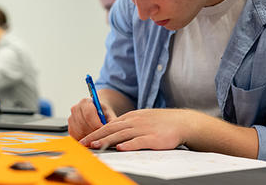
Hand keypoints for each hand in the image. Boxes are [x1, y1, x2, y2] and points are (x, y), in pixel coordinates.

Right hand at [68, 98, 116, 139]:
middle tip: (102, 137)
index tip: (104, 131)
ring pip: (78, 132)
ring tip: (97, 139)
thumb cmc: (103, 112)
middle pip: (83, 124)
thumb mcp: (109, 114)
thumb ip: (111, 121)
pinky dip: (83, 140)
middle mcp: (76, 109)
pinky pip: (75, 137)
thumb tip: (115, 132)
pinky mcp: (70, 127)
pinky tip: (91, 140)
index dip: (96, 124)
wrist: (96, 111)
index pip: (88, 114)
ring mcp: (71, 118)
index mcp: (85, 102)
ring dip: (88, 138)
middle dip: (93, 133)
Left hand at [79, 108, 193, 150]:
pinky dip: (128, 144)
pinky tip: (120, 148)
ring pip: (121, 135)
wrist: (181, 122)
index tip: (84, 139)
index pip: (108, 124)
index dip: (95, 132)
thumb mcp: (141, 119)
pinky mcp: (153, 138)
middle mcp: (134, 121)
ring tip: (96, 146)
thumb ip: (127, 125)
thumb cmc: (161, 122)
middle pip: (111, 129)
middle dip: (95, 137)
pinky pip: (139, 141)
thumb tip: (113, 133)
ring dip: (107, 140)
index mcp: (130, 117)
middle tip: (83, 144)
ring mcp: (143, 129)